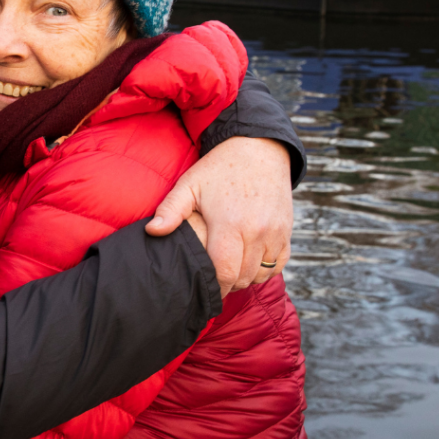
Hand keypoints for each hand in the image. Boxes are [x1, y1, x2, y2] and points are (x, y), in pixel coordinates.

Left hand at [146, 136, 292, 296]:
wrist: (258, 149)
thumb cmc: (218, 169)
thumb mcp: (189, 185)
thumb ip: (170, 211)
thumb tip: (152, 232)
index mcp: (230, 223)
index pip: (224, 272)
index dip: (213, 287)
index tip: (202, 289)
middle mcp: (257, 231)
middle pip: (242, 277)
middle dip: (226, 285)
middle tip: (212, 280)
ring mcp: (275, 232)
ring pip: (261, 274)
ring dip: (244, 278)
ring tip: (228, 271)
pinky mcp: (287, 231)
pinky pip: (278, 265)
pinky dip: (264, 271)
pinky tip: (247, 264)